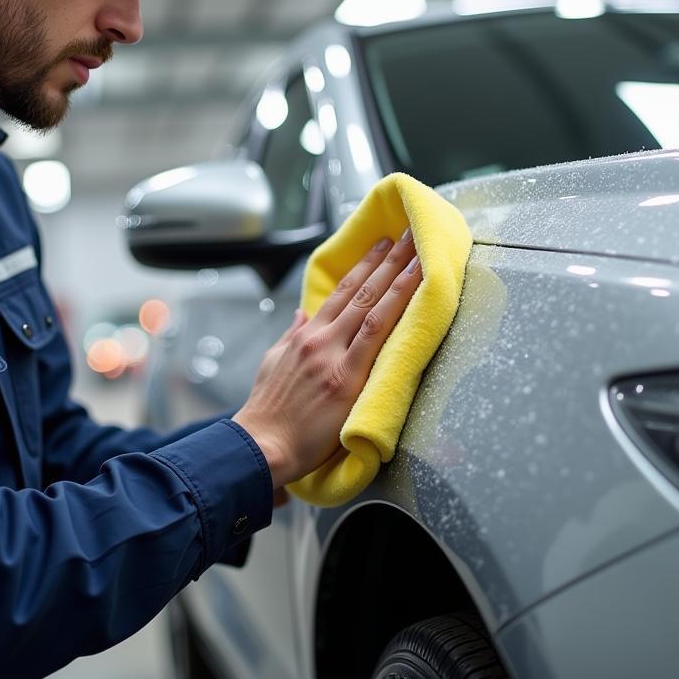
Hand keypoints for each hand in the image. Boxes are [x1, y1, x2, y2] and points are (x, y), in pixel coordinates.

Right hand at [234, 230, 421, 489]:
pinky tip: (412, 292)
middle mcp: (320, 339)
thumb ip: (291, 336)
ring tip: (417, 252)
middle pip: (360, 291)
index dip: (364, 267)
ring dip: (396, 275)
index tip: (381, 246)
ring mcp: (333, 356)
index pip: (340, 293)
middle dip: (387, 260)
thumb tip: (302, 315)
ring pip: (371, 305)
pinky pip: (376, 336)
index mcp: (305, 336)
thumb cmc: (268, 412)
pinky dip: (396, 309)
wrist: (261, 445)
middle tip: (408, 234)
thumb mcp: (274, 364)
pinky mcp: (346, 379)